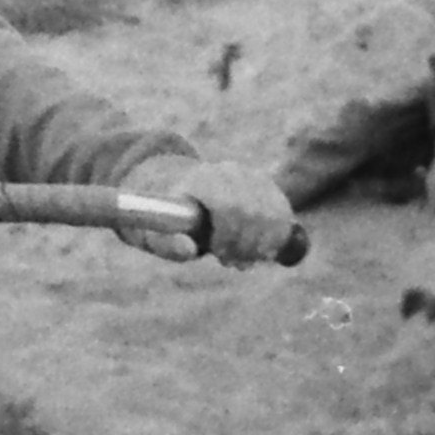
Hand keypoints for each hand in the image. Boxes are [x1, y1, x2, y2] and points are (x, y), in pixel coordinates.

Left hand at [122, 157, 305, 266]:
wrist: (177, 188)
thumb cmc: (162, 218)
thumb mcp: (152, 233)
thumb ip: (167, 243)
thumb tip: (190, 250)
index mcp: (200, 179)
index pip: (229, 205)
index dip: (231, 235)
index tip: (222, 256)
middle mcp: (228, 171)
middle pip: (254, 212)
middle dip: (247, 244)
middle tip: (233, 263)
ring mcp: (249, 175)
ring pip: (273, 213)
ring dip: (263, 243)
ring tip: (243, 257)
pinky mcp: (265, 185)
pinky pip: (282, 213)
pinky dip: (276, 236)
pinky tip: (260, 248)